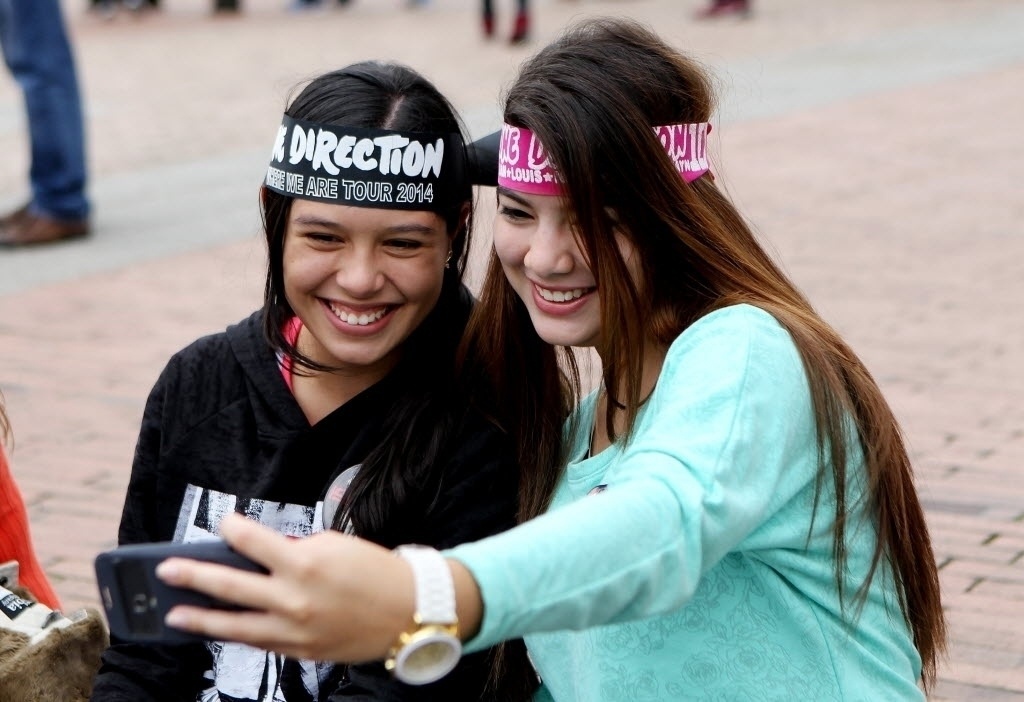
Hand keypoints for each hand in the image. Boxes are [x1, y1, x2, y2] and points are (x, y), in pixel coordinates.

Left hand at [155, 513, 413, 661]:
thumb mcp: (335, 545)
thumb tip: (261, 555)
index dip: (231, 528)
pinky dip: (237, 635)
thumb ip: (294, 550)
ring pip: (234, 626)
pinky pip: (259, 642)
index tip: (223, 523)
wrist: (409, 610)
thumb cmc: (375, 571)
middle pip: (229, 586)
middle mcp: (292, 599)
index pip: (251, 541)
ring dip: (200, 619)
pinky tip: (220, 629)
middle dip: (193, 576)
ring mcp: (294, 630)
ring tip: (174, 615)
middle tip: (165, 571)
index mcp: (303, 563)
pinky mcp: (300, 652)